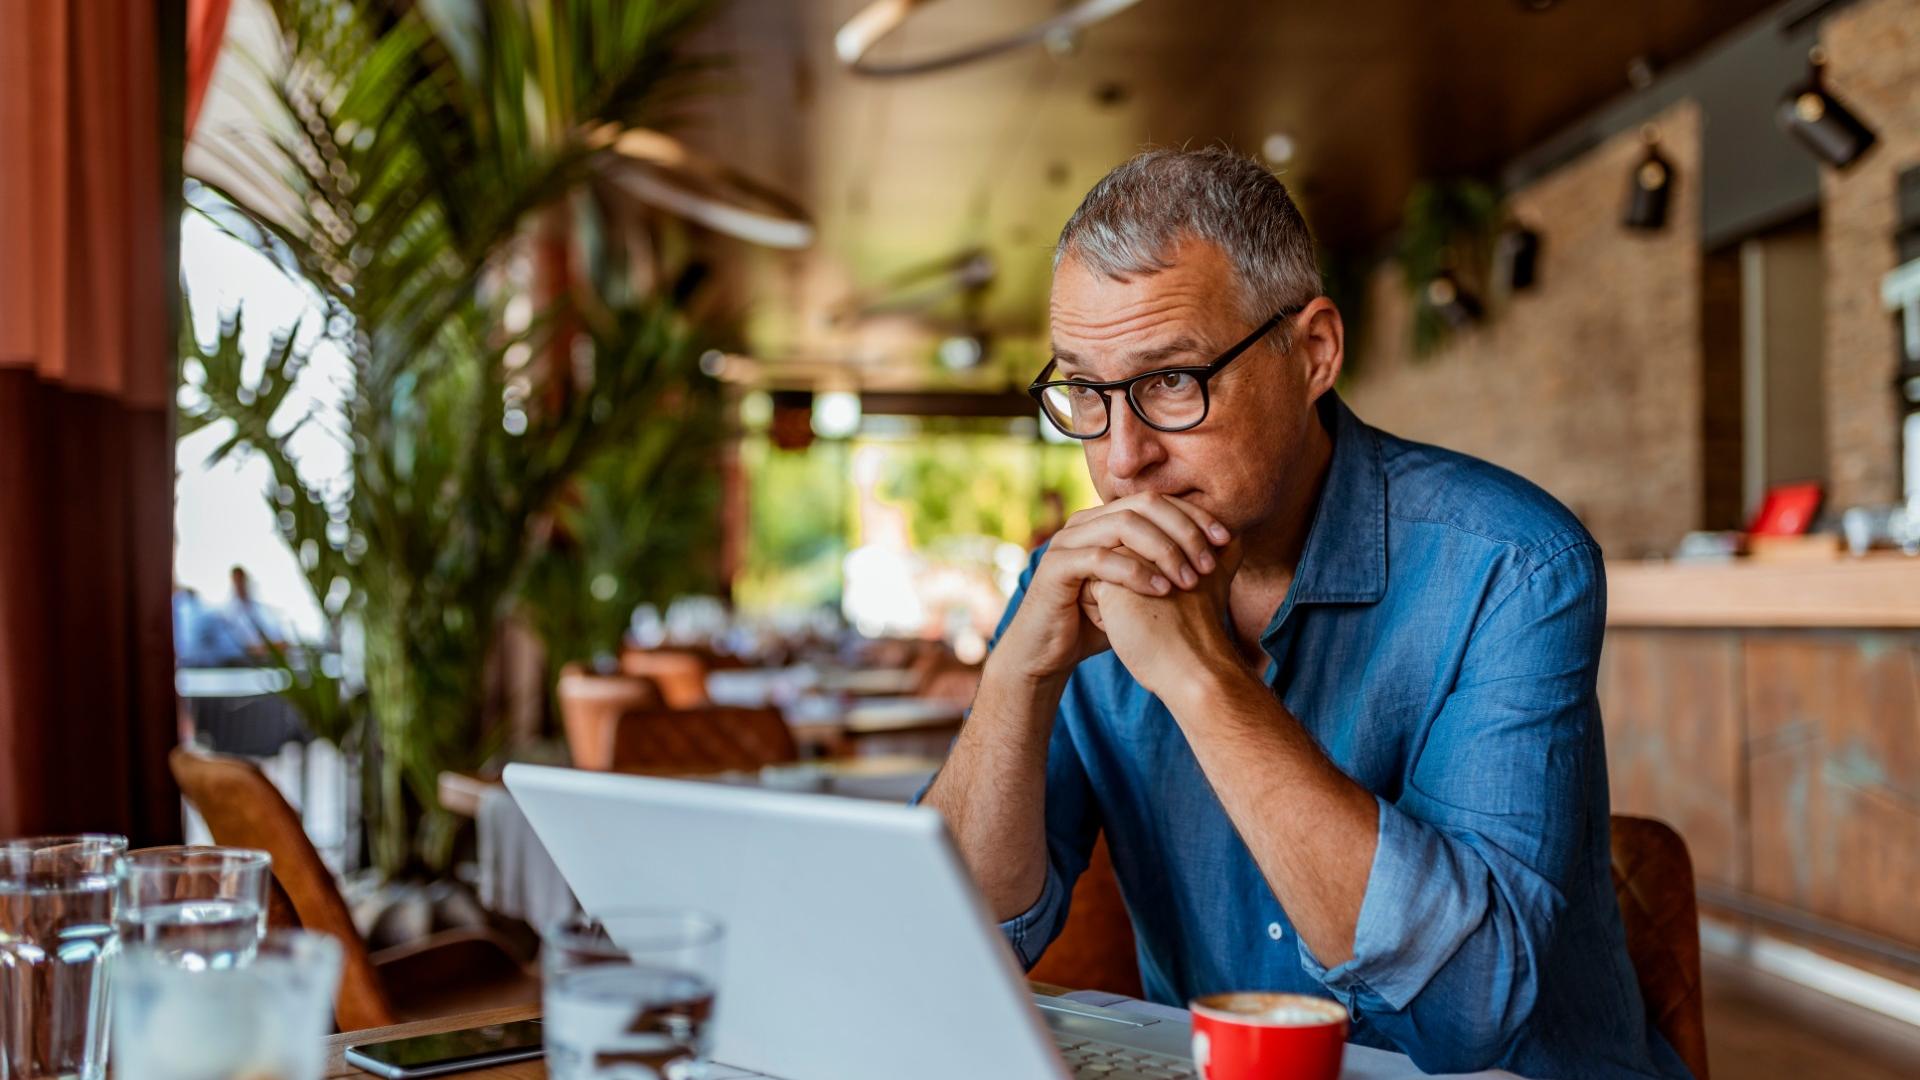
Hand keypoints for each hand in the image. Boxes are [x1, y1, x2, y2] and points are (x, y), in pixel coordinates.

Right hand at [992, 493, 1232, 686]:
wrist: (1048, 652)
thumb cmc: (1098, 621)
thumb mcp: (1141, 590)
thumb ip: (1170, 566)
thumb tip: (1225, 552)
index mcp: (1106, 519)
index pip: (1158, 501)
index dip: (1194, 515)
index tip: (1226, 539)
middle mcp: (1086, 521)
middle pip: (1144, 504)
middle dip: (1184, 529)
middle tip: (1210, 561)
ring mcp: (1068, 541)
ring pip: (1124, 525)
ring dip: (1164, 549)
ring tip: (1190, 578)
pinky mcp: (1056, 567)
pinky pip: (1100, 559)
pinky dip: (1135, 572)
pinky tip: (1162, 591)